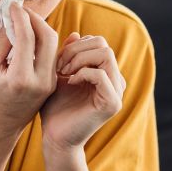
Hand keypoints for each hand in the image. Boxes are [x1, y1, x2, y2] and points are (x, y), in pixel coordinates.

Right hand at [0, 3, 59, 140]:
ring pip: (53, 45)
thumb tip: (11, 20)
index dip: (20, 17)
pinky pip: (51, 55)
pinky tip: (29, 35)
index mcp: (20, 79)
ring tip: (24, 21)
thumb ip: (1, 43)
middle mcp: (40, 81)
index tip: (12, 6)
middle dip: (36, 19)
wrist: (1, 126)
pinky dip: (42, 41)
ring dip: (40, 28)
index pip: (27, 38)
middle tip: (22, 11)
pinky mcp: (52, 82)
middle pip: (48, 38)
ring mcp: (49, 83)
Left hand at [40, 33, 124, 151]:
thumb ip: (68, 55)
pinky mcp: (112, 104)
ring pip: (105, 55)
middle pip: (103, 44)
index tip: (57, 61)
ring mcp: (116, 92)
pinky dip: (82, 73)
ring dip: (79, 59)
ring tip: (64, 73)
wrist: (54, 137)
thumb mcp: (59, 75)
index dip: (75, 45)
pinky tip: (69, 82)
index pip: (97, 42)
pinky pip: (101, 75)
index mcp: (105, 73)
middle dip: (76, 50)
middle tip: (59, 66)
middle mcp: (115, 81)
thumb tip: (76, 33)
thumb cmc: (55, 107)